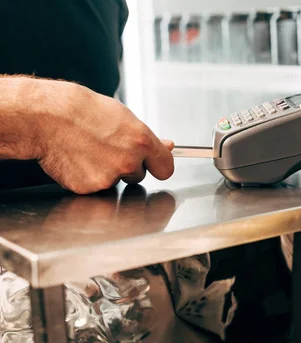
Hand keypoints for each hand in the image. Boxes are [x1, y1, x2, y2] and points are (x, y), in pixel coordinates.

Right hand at [28, 78, 174, 193]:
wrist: (45, 117)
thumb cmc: (83, 111)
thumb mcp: (123, 117)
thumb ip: (148, 137)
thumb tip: (169, 146)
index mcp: (141, 142)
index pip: (166, 168)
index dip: (159, 166)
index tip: (154, 164)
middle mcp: (128, 162)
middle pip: (140, 175)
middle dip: (128, 166)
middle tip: (108, 148)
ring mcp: (109, 177)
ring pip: (117, 181)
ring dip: (108, 171)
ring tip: (90, 150)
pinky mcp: (89, 188)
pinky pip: (96, 187)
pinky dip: (89, 177)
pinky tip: (78, 159)